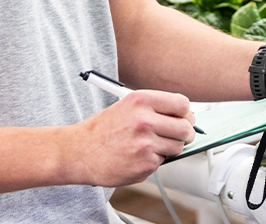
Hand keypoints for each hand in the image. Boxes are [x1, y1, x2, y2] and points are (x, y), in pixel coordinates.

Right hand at [69, 90, 197, 186]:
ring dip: (169, 148)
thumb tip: (183, 116)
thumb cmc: (102, 130)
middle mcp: (144, 120)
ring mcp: (145, 144)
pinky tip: (137, 156)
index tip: (184, 118)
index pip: (182, 104)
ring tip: (149, 146)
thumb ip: (154, 109)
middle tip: (179, 135)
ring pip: (178, 147)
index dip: (186, 113)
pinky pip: (163, 162)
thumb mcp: (126, 106)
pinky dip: (154, 161)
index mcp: (140, 100)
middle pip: (186, 128)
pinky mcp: (145, 165)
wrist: (79, 152)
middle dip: (186, 133)